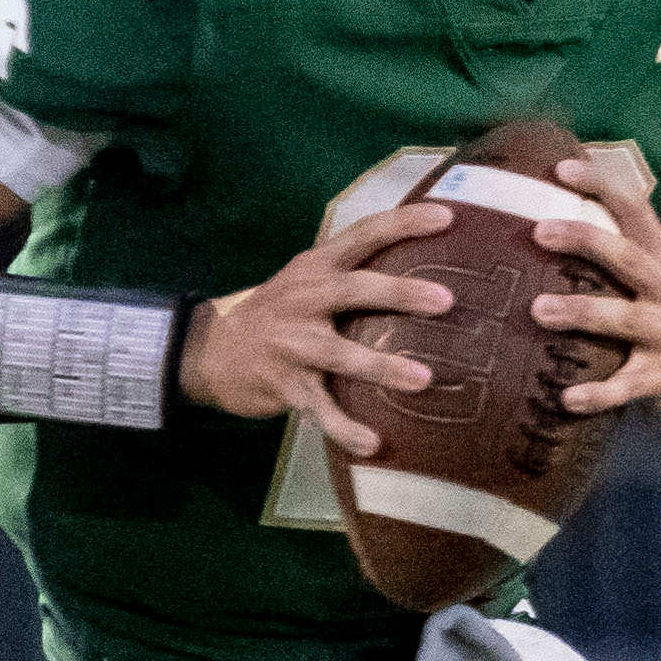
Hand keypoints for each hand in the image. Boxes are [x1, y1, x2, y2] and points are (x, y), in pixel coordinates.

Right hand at [177, 203, 455, 457]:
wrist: (213, 352)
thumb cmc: (280, 315)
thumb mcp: (307, 281)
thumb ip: (352, 273)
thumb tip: (427, 274)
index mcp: (315, 266)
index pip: (363, 234)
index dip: (404, 222)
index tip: (448, 216)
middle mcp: (303, 298)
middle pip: (354, 289)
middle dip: (399, 293)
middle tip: (446, 300)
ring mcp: (291, 342)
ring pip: (339, 354)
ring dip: (381, 366)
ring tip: (423, 380)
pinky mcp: (284, 383)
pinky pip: (319, 408)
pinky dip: (345, 427)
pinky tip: (372, 444)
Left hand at [531, 160, 660, 434]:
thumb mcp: (654, 289)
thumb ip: (615, 263)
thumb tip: (547, 229)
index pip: (637, 212)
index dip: (602, 186)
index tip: (561, 168)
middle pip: (630, 257)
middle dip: (587, 240)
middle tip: (539, 231)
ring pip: (628, 319)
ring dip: (583, 312)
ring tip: (538, 310)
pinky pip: (629, 387)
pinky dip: (598, 393)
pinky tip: (566, 399)